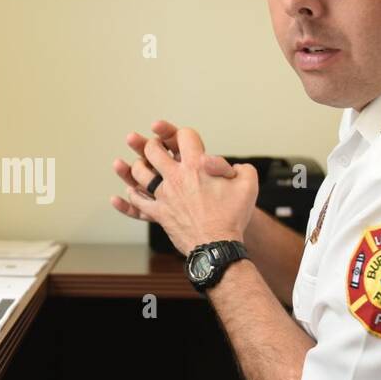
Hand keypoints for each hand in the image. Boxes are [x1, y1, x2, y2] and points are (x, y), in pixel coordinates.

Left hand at [110, 121, 258, 252]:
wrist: (218, 245)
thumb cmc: (233, 216)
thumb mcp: (248, 185)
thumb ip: (242, 169)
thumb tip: (233, 167)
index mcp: (197, 166)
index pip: (184, 136)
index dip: (185, 134)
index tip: (186, 139)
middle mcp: (176, 178)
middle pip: (153, 150)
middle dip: (152, 144)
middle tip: (154, 146)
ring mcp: (164, 196)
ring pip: (139, 173)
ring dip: (138, 166)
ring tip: (141, 165)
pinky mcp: (158, 213)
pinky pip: (138, 201)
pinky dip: (132, 195)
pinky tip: (132, 191)